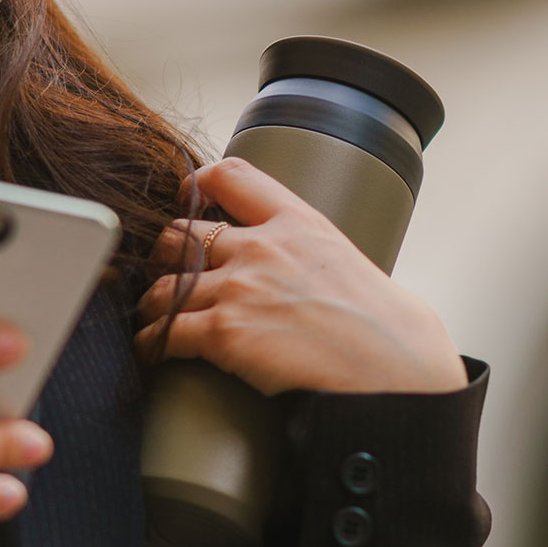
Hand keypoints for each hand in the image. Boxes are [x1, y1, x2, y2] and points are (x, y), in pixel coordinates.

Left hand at [136, 158, 465, 395]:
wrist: (396, 371)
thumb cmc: (387, 330)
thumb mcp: (348, 262)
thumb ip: (311, 252)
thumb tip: (304, 269)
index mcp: (298, 223)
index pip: (232, 175)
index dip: (198, 185)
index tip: (185, 200)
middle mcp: (263, 247)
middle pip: (180, 234)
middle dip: (166, 256)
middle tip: (166, 275)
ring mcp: (241, 287)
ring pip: (164, 285)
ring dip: (152, 304)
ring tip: (152, 318)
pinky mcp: (225, 332)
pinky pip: (165, 332)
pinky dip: (151, 343)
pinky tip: (152, 351)